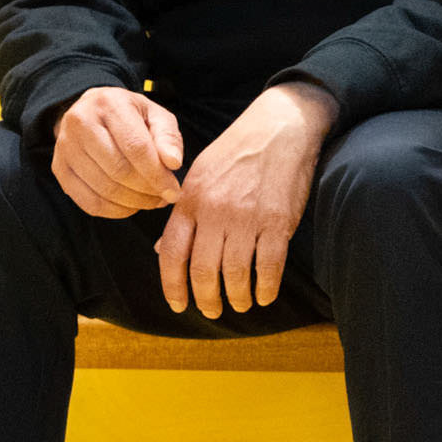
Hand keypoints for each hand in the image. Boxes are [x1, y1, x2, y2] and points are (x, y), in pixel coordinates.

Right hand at [51, 87, 186, 219]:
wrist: (90, 111)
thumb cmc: (131, 116)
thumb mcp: (156, 115)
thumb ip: (168, 137)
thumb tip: (174, 163)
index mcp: (109, 104)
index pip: (136, 147)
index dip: (157, 174)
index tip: (174, 191)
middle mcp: (80, 123)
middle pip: (118, 170)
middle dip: (147, 190)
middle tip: (165, 197)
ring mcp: (64, 147)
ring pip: (104, 189)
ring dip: (134, 202)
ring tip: (153, 200)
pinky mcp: (58, 168)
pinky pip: (88, 201)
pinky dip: (115, 211)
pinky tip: (131, 205)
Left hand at [155, 82, 335, 314]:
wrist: (278, 129)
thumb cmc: (236, 153)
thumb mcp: (198, 177)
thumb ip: (182, 215)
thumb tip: (163, 250)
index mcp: (190, 201)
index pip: (172, 253)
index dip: (173, 285)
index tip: (179, 305)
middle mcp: (215, 211)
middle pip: (204, 269)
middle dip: (207, 298)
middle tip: (212, 311)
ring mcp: (247, 217)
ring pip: (236, 271)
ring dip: (238, 296)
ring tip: (241, 305)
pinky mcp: (278, 220)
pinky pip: (269, 264)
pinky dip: (267, 286)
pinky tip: (265, 295)